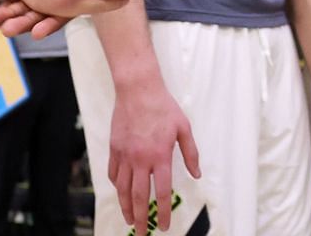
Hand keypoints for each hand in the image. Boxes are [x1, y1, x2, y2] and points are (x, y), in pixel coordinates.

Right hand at [110, 78, 200, 231]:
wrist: (138, 89)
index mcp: (160, 156)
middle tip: (142, 233)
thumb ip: (191, 153)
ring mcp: (124, 155)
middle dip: (140, 218)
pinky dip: (116, 187)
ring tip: (129, 220)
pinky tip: (120, 193)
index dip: (163, 212)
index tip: (164, 226)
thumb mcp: (184, 128)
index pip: (161, 192)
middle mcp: (140, 159)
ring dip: (125, 207)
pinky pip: (113, 173)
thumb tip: (197, 174)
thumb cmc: (163, 107)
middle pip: (138, 196)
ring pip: (122, 189)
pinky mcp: (114, 149)